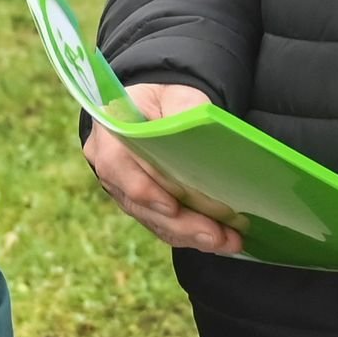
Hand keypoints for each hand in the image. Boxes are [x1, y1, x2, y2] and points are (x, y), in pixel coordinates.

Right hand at [82, 82, 244, 253]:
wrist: (161, 111)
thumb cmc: (167, 99)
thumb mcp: (177, 94)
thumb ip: (184, 108)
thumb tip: (197, 126)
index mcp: (109, 135)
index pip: (118, 167)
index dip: (145, 190)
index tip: (173, 206)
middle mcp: (111, 168)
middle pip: (139, 204)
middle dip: (181, 223)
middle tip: (216, 235)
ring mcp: (124, 192)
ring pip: (153, 221)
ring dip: (191, 235)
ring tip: (228, 242)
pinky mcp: (142, 207)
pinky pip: (163, 226)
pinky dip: (191, 235)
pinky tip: (220, 240)